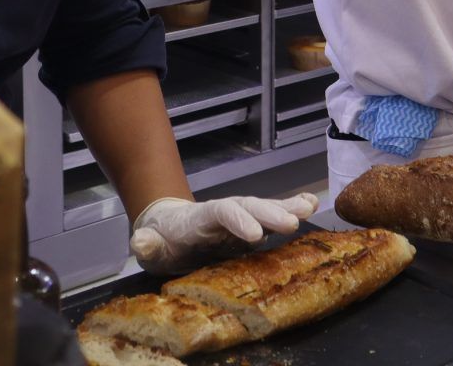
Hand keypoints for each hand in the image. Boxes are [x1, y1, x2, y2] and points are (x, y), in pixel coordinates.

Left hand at [129, 192, 318, 273]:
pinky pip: (272, 218)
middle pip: (248, 207)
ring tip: (310, 207)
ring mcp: (240, 219)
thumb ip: (146, 243)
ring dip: (287, 208)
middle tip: (291, 223)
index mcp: (200, 219)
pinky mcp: (251, 229)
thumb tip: (140, 242)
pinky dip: (292, 210)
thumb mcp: (149, 246)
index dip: (237, 221)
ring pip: (264, 209)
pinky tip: (312, 207)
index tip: (254, 236)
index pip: (219, 214)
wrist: (170, 232)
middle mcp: (224, 213)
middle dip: (269, 213)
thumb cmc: (162, 241)